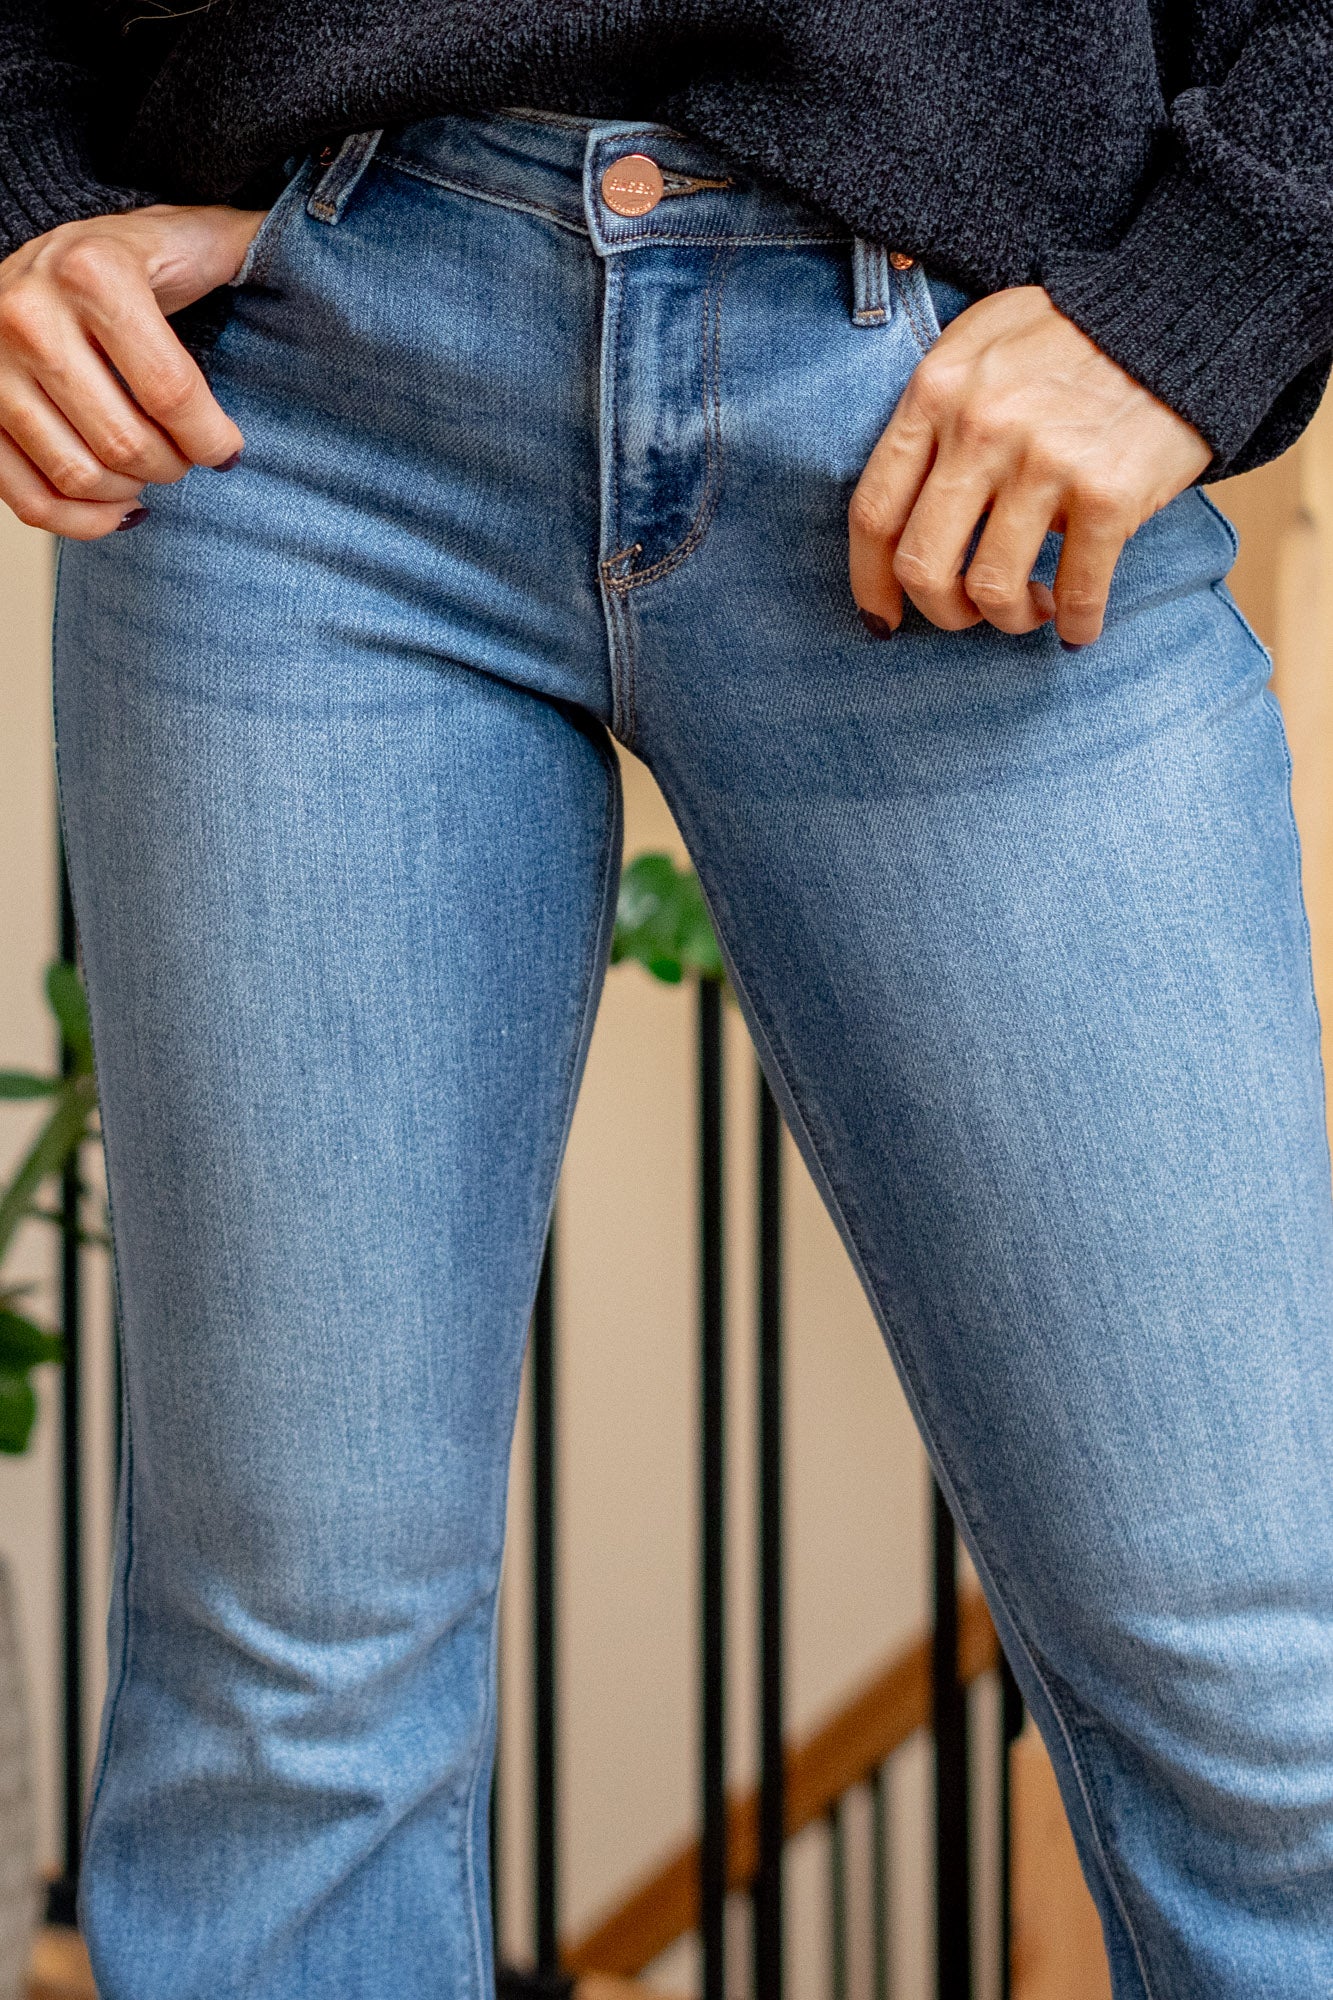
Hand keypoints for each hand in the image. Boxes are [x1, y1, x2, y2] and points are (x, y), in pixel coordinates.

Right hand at [0, 203, 265, 538]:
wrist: (36, 257)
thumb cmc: (124, 259)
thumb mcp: (188, 239)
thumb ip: (251, 246)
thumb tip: (327, 247)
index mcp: (93, 273)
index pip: (169, 393)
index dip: (211, 439)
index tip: (228, 450)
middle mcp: (29, 316)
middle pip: (124, 444)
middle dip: (173, 467)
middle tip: (187, 458)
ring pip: (78, 476)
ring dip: (130, 492)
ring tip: (150, 470)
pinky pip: (28, 500)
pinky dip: (81, 522)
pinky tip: (119, 507)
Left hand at [848, 285, 1211, 645]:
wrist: (1180, 312)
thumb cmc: (1070, 334)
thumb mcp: (979, 339)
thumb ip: (932, 406)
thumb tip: (904, 498)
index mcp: (935, 393)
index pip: (874, 512)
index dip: (869, 581)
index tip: (882, 616)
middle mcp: (980, 430)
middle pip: (922, 567)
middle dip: (942, 611)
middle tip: (968, 613)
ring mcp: (1044, 463)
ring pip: (992, 589)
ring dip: (1010, 618)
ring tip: (1032, 606)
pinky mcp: (1108, 493)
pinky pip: (1077, 592)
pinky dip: (1075, 624)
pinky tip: (1077, 625)